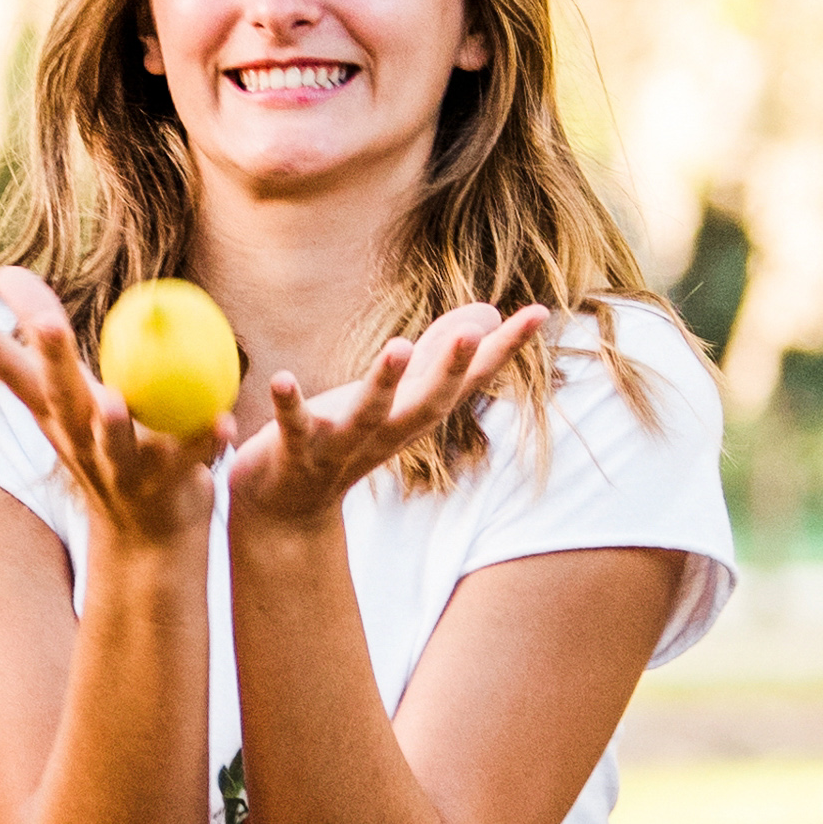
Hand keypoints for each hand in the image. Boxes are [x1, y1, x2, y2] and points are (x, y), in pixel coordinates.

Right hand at [0, 264, 226, 555]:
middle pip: (60, 394)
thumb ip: (47, 357)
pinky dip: (205, 440)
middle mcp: (78, 438)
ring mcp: (120, 465)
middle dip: (50, 359)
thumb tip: (12, 278)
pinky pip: (189, 456)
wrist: (146, 540)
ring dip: (112, 424)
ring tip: (113, 403)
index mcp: (55, 416)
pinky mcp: (166, 484)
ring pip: (113, 441)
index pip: (11, 370)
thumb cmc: (106, 454)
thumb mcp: (67, 410)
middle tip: (46, 322)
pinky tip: (223, 420)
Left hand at [225, 301, 550, 529]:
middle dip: (451, 370)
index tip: (539, 312)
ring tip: (398, 345)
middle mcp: (387, 433)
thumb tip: (488, 312)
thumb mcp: (398, 398)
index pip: (467, 381)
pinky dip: (289, 404)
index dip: (504, 350)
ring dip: (384, 383)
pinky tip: (282, 378)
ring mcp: (342, 445)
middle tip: (474, 334)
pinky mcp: (296, 451)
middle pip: (427, 404)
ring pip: (368, 415)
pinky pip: (295, 427)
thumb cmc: (346, 440)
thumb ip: (439, 354)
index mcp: (413, 415)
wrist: (288, 511)